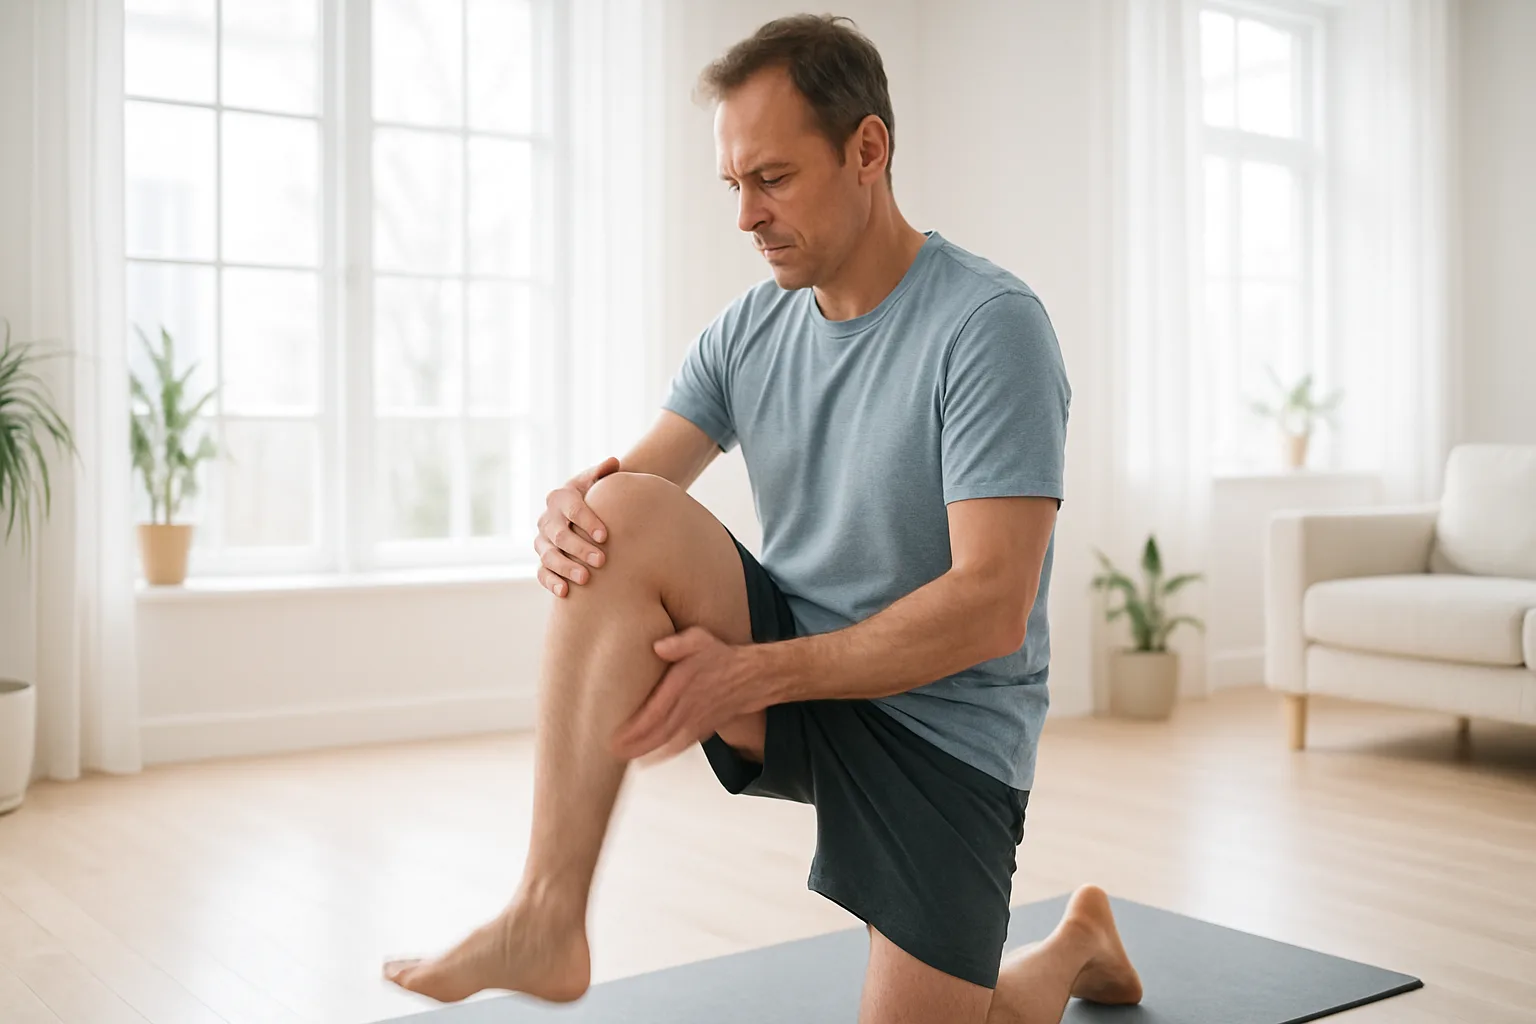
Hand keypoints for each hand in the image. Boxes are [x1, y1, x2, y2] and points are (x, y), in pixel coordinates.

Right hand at [535, 456, 619, 596]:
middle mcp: (547, 520)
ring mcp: (542, 541)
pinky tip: (565, 592)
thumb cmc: (594, 497)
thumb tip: (613, 463)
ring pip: (549, 556)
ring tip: (586, 579)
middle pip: (560, 536)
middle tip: (602, 560)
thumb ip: (603, 473)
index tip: (605, 536)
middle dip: (580, 548)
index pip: (572, 508)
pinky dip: (551, 582)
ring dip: (566, 568)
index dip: (587, 521)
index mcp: (561, 498)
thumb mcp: (596, 483)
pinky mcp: (542, 560)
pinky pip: (541, 572)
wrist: (581, 515)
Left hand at [612, 627, 764, 762]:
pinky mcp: (702, 730)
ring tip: (623, 758)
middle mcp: (689, 708)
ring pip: (668, 742)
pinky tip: (648, 761)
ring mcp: (696, 721)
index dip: (636, 727)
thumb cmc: (719, 658)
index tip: (616, 734)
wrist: (750, 677)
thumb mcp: (700, 640)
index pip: (656, 711)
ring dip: (645, 753)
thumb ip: (680, 643)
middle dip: (634, 745)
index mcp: (684, 686)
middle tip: (611, 751)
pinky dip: (664, 755)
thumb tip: (659, 646)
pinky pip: (680, 745)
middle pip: (658, 732)